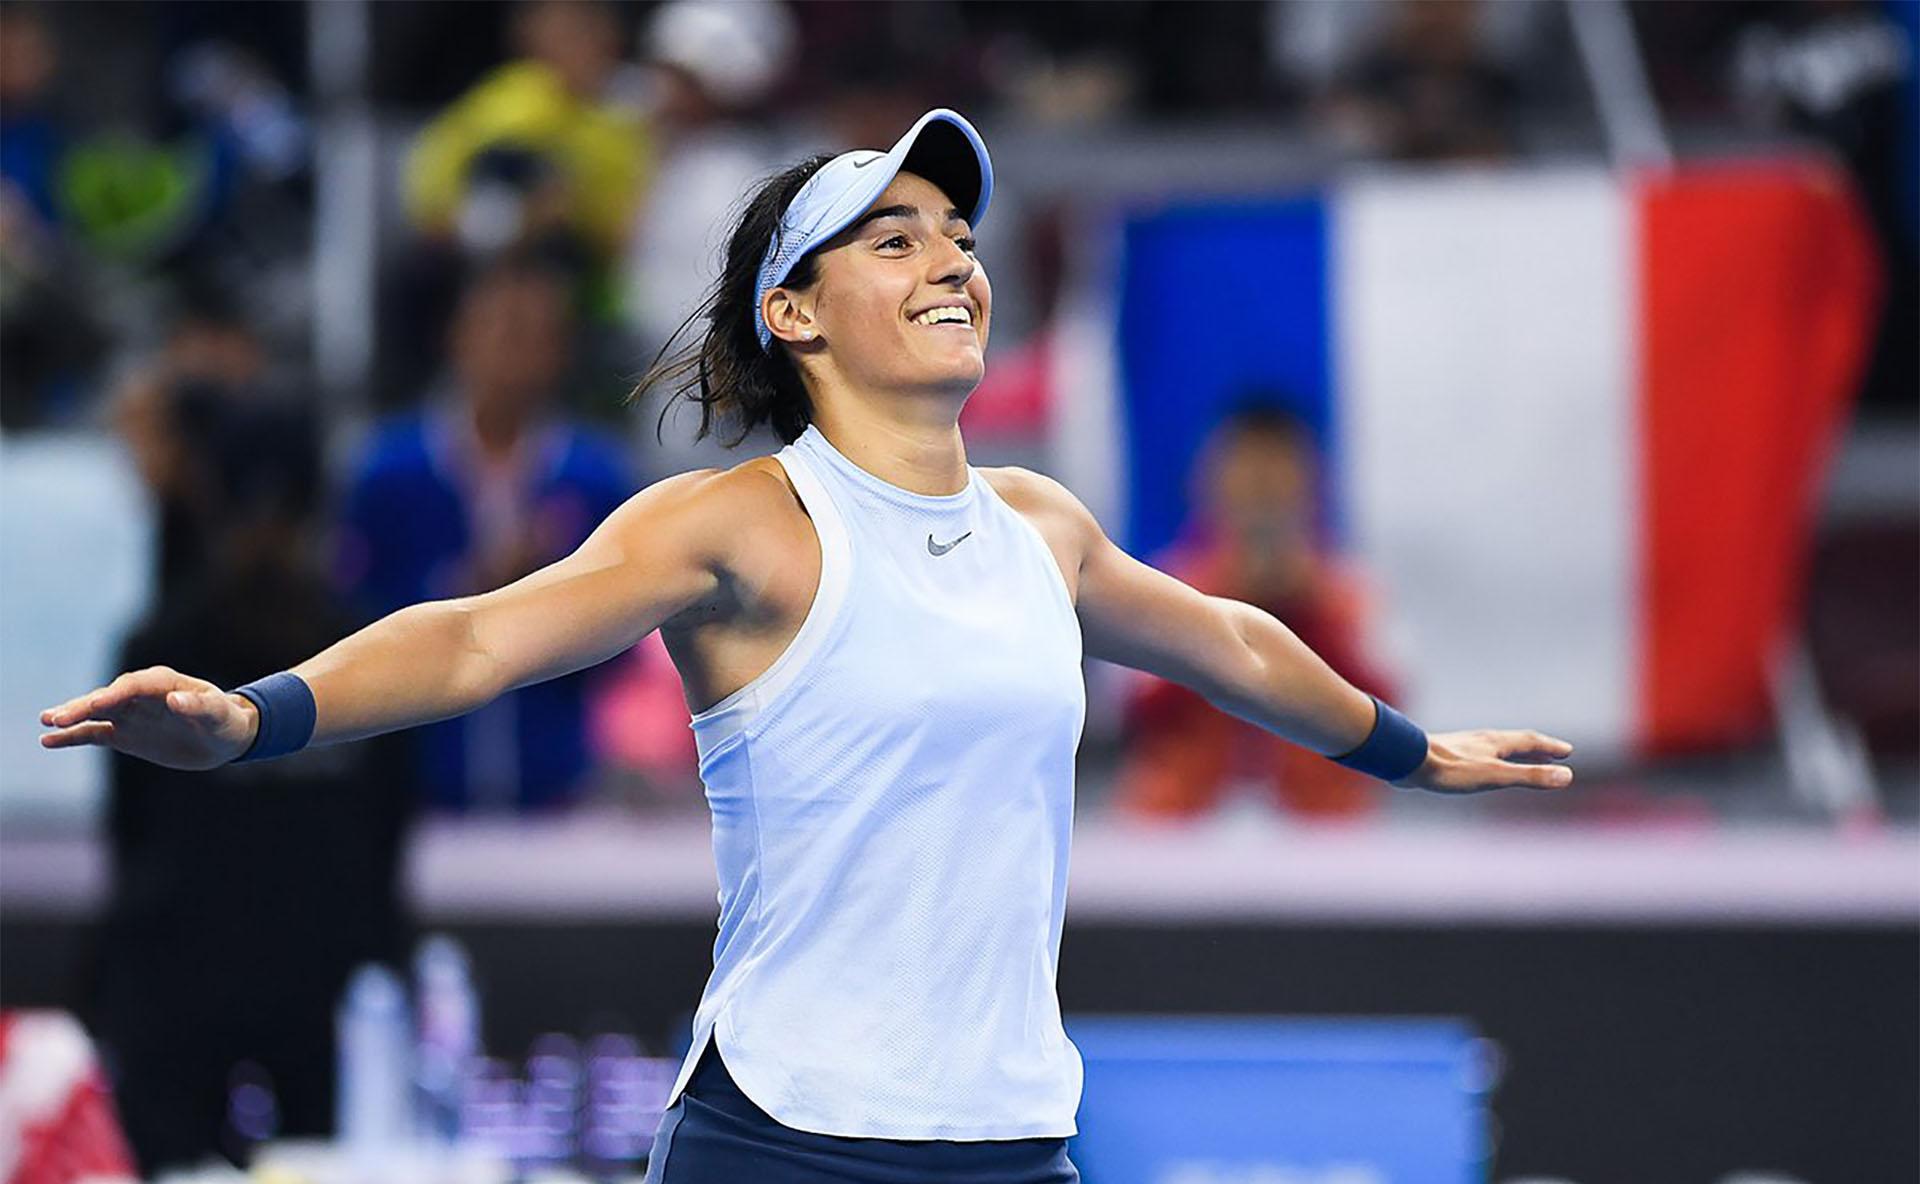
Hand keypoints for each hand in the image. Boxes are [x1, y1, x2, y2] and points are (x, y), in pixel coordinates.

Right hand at [39, 666, 259, 770]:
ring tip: (47, 721)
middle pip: (108, 698)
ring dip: (72, 717)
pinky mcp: (125, 735)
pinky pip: (94, 734)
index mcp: (163, 683)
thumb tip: (174, 700)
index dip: (115, 694)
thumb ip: (199, 706)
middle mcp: (141, 696)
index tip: (97, 706)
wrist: (225, 738)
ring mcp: (130, 714)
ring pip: (95, 713)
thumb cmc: (225, 721)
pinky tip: (48, 740)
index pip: (134, 685)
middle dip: (84, 706)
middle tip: (58, 717)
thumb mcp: (219, 715)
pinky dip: (73, 737)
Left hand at [1400, 729, 1574, 793]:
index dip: (1550, 747)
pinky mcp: (1446, 755)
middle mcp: (1481, 740)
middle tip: (1553, 753)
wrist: (1407, 760)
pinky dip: (1491, 760)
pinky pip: (1477, 755)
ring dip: (1514, 753)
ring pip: (1495, 747)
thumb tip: (1567, 776)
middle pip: (1514, 742)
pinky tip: (1479, 768)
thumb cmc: (1451, 770)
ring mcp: (1463, 746)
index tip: (1567, 751)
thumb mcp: (1496, 776)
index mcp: (1495, 743)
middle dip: (1536, 749)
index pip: (1529, 741)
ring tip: (1521, 759)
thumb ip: (1530, 776)